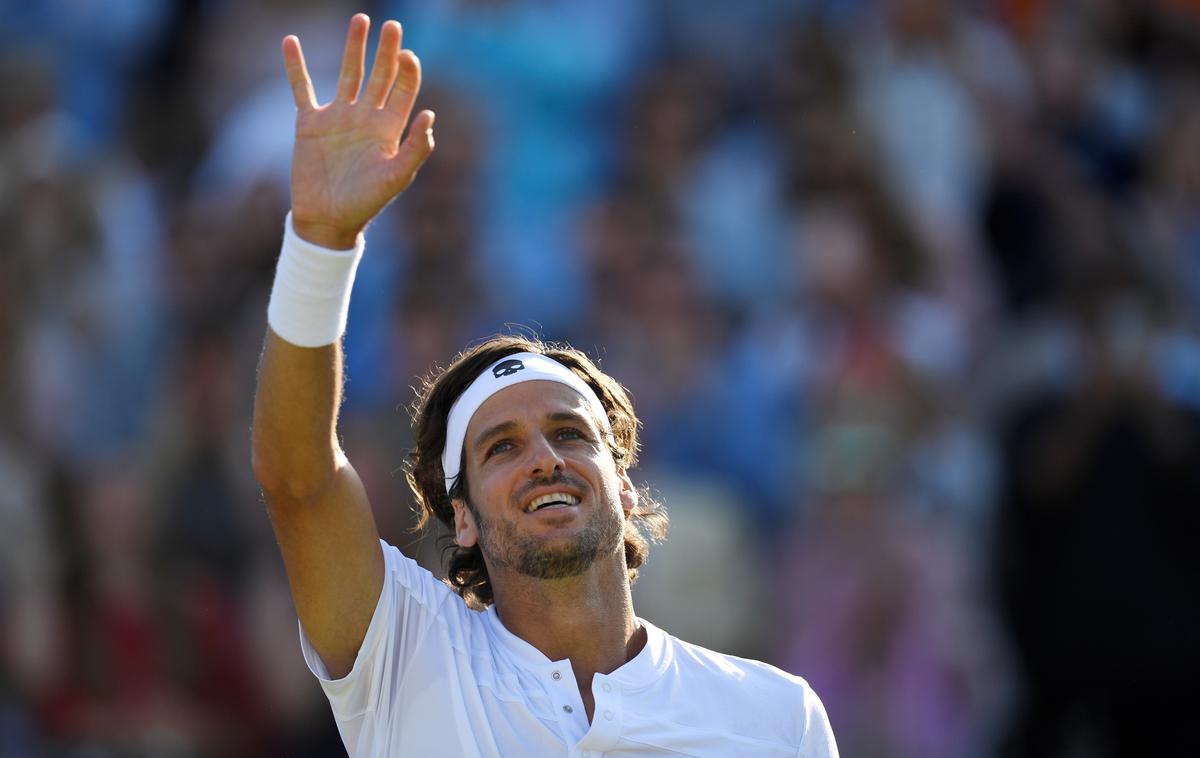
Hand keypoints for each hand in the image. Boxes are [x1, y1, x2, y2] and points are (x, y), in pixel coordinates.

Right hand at [283, 14, 434, 248]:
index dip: (408, 72)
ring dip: (354, 48)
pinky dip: (295, 66)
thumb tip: (431, 116)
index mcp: (388, 129)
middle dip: (386, 51)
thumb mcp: (396, 178)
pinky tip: (289, 41)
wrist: (327, 219)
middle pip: (379, 75)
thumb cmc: (365, 203)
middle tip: (392, 24)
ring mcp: (337, 117)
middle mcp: (365, 118)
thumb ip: (415, 149)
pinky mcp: (310, 123)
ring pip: (348, 73)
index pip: (402, 91)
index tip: (408, 54)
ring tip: (360, 20)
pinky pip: (301, 88)